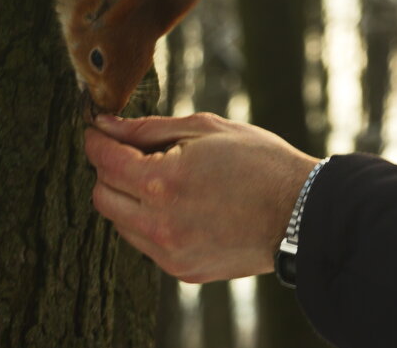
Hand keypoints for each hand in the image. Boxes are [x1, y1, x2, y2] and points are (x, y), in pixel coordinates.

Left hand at [84, 112, 317, 282]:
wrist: (301, 213)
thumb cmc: (257, 161)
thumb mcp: (204, 129)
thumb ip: (148, 128)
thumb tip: (106, 125)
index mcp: (162, 183)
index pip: (104, 161)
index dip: (95, 140)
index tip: (96, 129)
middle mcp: (159, 225)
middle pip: (101, 195)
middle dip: (106, 168)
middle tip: (127, 150)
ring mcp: (170, 253)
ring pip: (119, 222)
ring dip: (125, 196)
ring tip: (157, 174)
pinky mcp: (183, 270)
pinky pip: (144, 242)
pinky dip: (146, 219)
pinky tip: (174, 200)